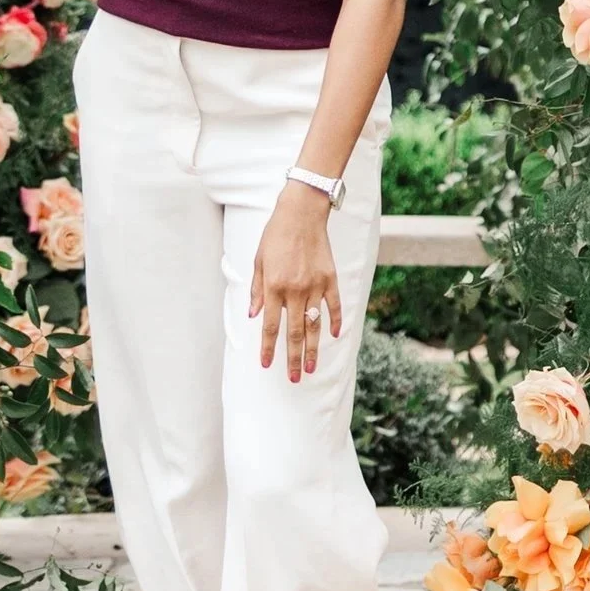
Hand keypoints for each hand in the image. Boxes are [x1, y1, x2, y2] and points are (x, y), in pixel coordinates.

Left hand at [250, 184, 343, 384]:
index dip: (268, 348)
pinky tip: (334, 335)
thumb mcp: (258, 261)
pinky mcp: (330, 279)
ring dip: (313, 349)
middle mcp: (295, 291)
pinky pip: (334, 306)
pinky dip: (335, 321)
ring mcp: (315, 286)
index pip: (271, 326)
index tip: (267, 364)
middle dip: (293, 358)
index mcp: (274, 287)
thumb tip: (254, 316)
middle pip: (294, 333)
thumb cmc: (276, 235)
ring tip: (312, 368)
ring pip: (314, 325)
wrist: (301, 212)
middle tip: (295, 378)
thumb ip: (257, 290)